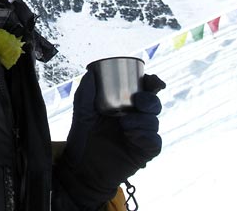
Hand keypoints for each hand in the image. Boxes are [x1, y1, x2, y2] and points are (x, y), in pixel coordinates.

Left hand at [54, 69, 164, 209]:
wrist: (82, 164)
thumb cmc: (83, 134)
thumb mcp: (82, 110)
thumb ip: (87, 91)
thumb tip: (91, 72)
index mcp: (125, 102)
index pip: (144, 89)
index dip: (153, 82)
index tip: (152, 80)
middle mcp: (136, 116)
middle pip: (154, 103)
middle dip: (150, 100)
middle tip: (137, 102)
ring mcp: (141, 134)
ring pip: (154, 121)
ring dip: (142, 120)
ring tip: (124, 124)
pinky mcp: (143, 152)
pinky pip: (155, 141)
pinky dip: (146, 136)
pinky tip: (132, 136)